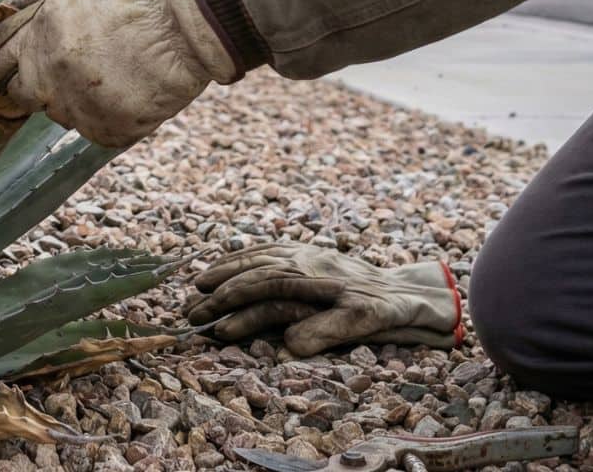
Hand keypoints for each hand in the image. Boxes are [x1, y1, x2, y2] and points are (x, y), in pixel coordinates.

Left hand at [0, 0, 237, 147]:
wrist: (188, 14)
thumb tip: (2, 12)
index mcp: (37, 34)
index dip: (4, 57)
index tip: (17, 58)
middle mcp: (50, 74)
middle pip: (19, 93)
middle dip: (32, 82)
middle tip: (64, 68)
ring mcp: (79, 106)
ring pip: (58, 113)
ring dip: (73, 97)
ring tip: (110, 70)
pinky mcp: (108, 130)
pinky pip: (93, 131)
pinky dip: (106, 116)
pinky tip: (127, 89)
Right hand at [186, 243, 462, 353]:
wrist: (402, 288)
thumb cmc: (381, 310)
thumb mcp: (359, 324)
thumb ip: (323, 332)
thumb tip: (288, 343)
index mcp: (308, 276)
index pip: (259, 287)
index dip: (231, 303)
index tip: (210, 322)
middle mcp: (300, 259)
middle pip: (249, 272)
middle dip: (217, 291)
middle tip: (190, 310)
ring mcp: (301, 252)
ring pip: (254, 257)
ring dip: (224, 269)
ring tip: (198, 283)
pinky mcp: (305, 250)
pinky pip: (267, 248)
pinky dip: (243, 255)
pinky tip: (229, 263)